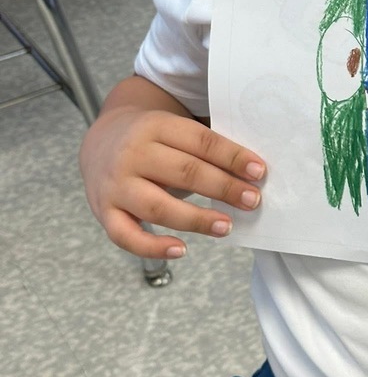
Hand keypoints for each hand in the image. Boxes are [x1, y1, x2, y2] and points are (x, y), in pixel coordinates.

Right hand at [80, 94, 265, 260]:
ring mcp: (116, 185)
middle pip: (185, 172)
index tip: (259, 172)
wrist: (100, 140)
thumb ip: (203, 147)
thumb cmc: (151, 139)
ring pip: (158, 207)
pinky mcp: (104, 212)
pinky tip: (180, 250)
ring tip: (226, 226)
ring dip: (196, 219)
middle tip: (252, 200)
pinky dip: (153, 247)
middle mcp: (134, 154)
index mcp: (156, 126)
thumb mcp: (173, 129)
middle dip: (223, 188)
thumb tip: (248, 172)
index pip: (201, 142)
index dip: (232, 157)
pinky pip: (126, 236)